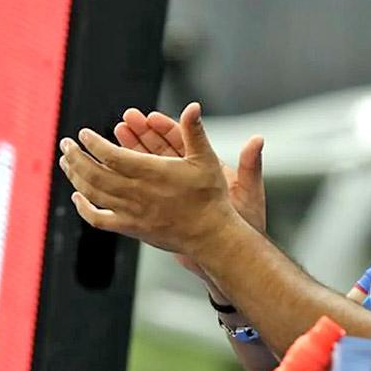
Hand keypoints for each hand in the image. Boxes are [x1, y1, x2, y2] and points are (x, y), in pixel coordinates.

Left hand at [59, 103, 241, 256]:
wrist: (210, 235)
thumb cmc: (209, 196)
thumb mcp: (206, 159)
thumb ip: (194, 131)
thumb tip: (194, 105)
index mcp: (151, 172)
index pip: (111, 156)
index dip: (93, 144)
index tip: (83, 134)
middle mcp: (136, 192)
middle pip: (95, 173)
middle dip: (76, 157)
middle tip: (65, 144)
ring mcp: (131, 212)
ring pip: (93, 193)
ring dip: (75, 176)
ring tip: (66, 162)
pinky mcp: (130, 228)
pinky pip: (99, 220)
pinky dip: (84, 208)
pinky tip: (77, 196)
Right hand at [114, 108, 265, 278]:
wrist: (233, 252)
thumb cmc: (245, 223)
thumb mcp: (249, 191)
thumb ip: (250, 165)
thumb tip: (257, 139)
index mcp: (208, 168)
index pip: (183, 142)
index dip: (166, 128)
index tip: (150, 117)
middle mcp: (190, 177)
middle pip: (161, 150)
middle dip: (142, 135)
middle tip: (125, 121)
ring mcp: (176, 192)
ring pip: (149, 168)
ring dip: (131, 154)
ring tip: (113, 140)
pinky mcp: (166, 209)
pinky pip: (144, 191)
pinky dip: (129, 182)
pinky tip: (113, 174)